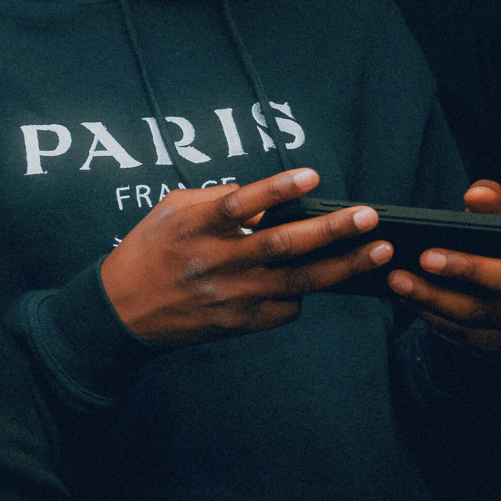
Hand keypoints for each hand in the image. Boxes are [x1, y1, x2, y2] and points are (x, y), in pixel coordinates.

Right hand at [101, 167, 391, 346]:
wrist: (122, 311)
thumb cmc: (148, 251)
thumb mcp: (169, 210)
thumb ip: (215, 199)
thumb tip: (262, 196)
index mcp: (194, 227)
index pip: (240, 205)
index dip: (277, 190)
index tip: (312, 176)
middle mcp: (215, 262)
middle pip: (282, 245)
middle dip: (331, 231)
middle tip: (368, 217)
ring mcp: (230, 296)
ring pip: (298, 281)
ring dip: (343, 265)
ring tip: (378, 250)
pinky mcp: (239, 323)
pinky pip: (287, 308)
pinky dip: (306, 294)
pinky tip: (322, 280)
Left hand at [388, 179, 500, 353]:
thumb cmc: (499, 257)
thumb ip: (492, 207)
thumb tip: (478, 193)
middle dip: (467, 268)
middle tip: (426, 257)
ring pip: (476, 312)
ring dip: (432, 296)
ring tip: (398, 278)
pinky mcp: (494, 347)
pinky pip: (458, 332)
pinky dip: (427, 314)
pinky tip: (404, 297)